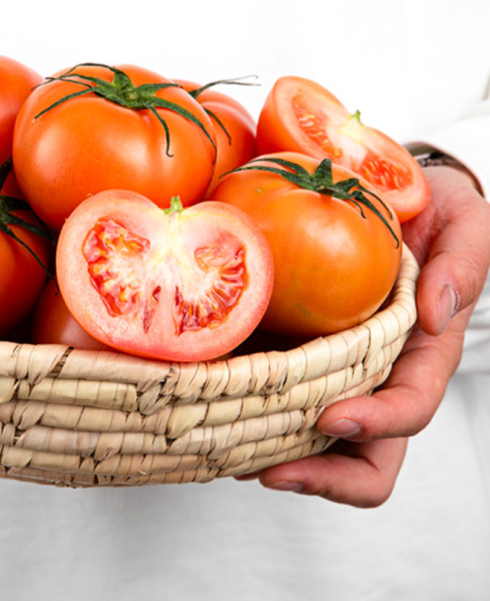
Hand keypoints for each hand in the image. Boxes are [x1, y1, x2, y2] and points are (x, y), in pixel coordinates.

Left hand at [245, 166, 489, 506]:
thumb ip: (461, 268)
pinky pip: (269, 388)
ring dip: (268, 450)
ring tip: (221, 447)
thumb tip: (435, 316)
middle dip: (317, 474)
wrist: (391, 193)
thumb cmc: (436, 212)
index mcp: (419, 356)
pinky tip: (204, 397)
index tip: (331, 419)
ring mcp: (329, 366)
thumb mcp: (465, 226)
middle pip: (360, 455)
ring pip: (307, 436)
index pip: (408, 409)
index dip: (375, 425)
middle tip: (264, 468)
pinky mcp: (291, 346)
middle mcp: (373, 373)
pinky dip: (240, 404)